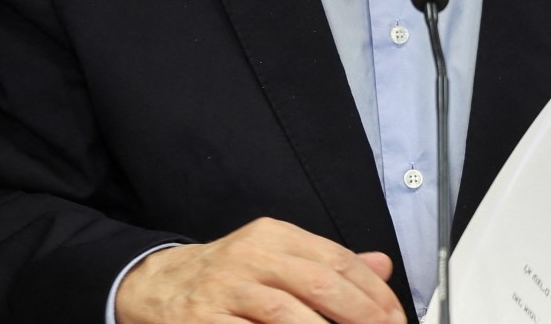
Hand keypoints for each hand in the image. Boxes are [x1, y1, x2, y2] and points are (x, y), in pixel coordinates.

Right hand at [114, 217, 405, 323]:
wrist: (156, 286)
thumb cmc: (223, 275)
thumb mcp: (273, 254)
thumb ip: (325, 261)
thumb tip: (380, 267)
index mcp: (271, 235)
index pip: (335, 259)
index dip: (373, 292)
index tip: (395, 316)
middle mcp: (249, 257)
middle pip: (318, 284)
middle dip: (361, 316)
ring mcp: (226, 291)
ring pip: (288, 314)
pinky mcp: (207, 322)